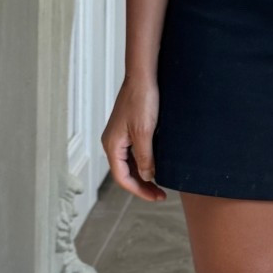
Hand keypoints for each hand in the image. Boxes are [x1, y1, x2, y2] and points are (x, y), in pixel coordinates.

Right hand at [102, 76, 168, 201]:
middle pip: (125, 172)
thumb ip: (144, 157)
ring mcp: (120, 136)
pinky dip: (144, 162)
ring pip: (130, 163)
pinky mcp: (128, 129)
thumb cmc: (141, 100)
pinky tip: (157, 165)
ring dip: (144, 175)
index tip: (155, 196)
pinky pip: (134, 152)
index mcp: (112, 145)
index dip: (138, 190)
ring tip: (160, 184)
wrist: (143, 77)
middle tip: (160, 195)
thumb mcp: (144, 132)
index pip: (122, 177)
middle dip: (142, 185)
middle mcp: (113, 142)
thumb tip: (146, 177)